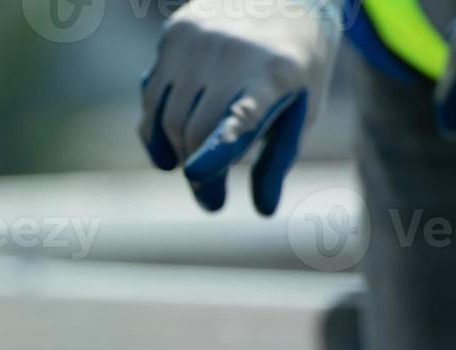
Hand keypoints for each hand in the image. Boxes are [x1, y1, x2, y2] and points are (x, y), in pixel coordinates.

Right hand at [138, 0, 340, 214]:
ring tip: (193, 170)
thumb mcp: (303, 108)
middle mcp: (232, 52)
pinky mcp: (175, 33)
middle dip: (198, 176)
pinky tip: (171, 145)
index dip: (217, 146)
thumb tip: (263, 210)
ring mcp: (198, 40)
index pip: (240, 115)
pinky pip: (152, 95)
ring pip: (167, 117)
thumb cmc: (297, 62)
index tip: (196, 174)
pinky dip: (157, 126)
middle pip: (194, 130)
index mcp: (276, 73)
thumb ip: (279, 158)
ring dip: (175, 153)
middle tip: (210, 200)